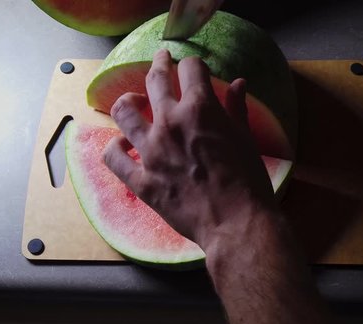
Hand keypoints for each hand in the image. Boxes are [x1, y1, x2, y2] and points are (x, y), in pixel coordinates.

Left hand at [103, 49, 277, 248]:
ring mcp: (150, 151)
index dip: (194, 66)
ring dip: (129, 101)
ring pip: (124, 112)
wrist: (236, 222)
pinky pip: (113, 157)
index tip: (195, 70)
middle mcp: (169, 123)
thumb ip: (236, 109)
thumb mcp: (246, 139)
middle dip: (160, 64)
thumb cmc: (249, 181)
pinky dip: (115, 148)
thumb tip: (238, 83)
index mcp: (200, 109)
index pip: (191, 69)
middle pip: (155, 80)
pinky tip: (122, 145)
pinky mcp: (140, 180)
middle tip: (162, 60)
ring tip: (135, 101)